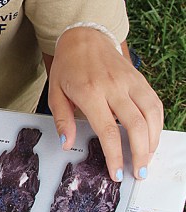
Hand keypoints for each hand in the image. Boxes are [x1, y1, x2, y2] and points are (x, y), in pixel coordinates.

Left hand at [47, 28, 163, 180]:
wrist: (84, 37)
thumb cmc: (69, 67)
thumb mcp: (55, 93)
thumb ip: (63, 120)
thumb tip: (67, 144)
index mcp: (90, 92)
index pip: (108, 130)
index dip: (115, 155)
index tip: (116, 173)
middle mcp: (114, 86)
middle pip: (136, 126)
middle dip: (140, 154)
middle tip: (138, 172)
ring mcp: (130, 81)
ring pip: (152, 115)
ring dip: (153, 142)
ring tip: (146, 159)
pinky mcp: (140, 79)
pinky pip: (155, 104)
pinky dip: (157, 124)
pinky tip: (151, 138)